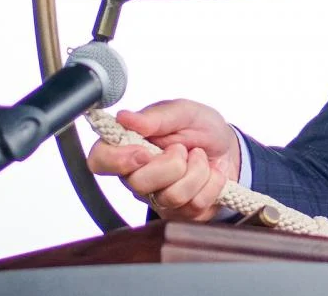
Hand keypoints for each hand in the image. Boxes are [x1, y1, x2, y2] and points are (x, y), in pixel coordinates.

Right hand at [87, 99, 240, 221]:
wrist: (228, 148)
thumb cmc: (200, 127)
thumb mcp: (183, 112)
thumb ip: (156, 116)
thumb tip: (124, 117)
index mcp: (128, 148)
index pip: (100, 161)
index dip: (118, 160)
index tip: (144, 151)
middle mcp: (137, 177)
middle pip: (139, 184)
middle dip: (172, 163)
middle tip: (183, 148)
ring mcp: (158, 199)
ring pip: (172, 196)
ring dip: (197, 171)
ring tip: (199, 157)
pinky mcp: (181, 214)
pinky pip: (195, 206)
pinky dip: (212, 183)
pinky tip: (210, 174)